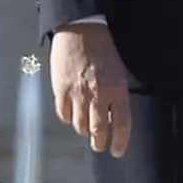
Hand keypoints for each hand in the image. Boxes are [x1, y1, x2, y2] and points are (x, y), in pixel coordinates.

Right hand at [49, 23, 134, 156]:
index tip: (117, 151)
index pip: (121, 126)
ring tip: (85, 127)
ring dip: (83, 130)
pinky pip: (63, 115)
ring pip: (80, 126)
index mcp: (117, 91)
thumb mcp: (119, 73)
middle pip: (99, 131)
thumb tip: (113, 121)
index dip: (120, 143)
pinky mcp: (61, 90)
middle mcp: (98, 96)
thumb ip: (117, 97)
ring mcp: (78, 94)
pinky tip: (71, 114)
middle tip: (99, 145)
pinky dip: (68, 118)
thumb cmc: (103, 51)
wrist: (80, 30)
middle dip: (99, 143)